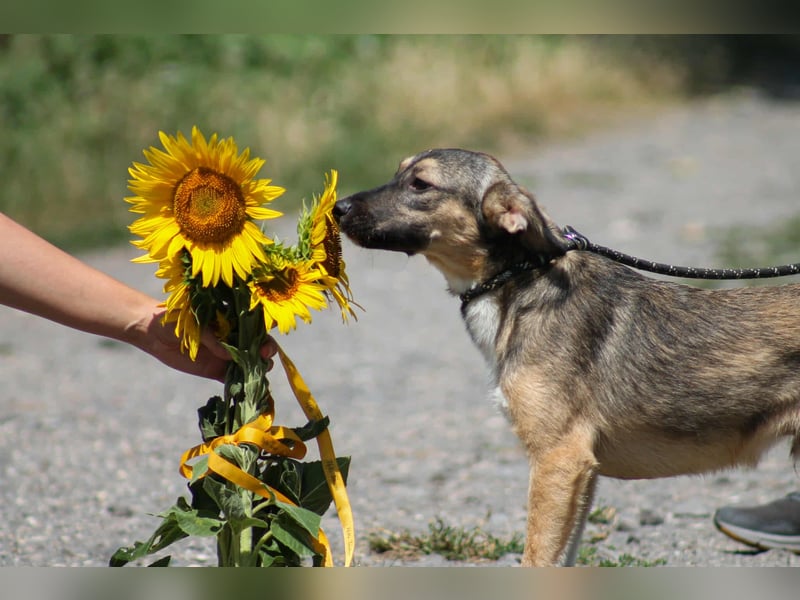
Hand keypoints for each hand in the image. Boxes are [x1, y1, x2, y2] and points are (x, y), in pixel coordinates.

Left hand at [139, 306, 278, 380]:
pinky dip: (241, 385)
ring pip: (250, 364)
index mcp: (233, 320)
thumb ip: (212, 338)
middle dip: (266, 352)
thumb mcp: (195, 323)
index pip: (256, 326)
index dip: (265, 333)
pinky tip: (247, 390)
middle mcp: (234, 338)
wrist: (154, 332)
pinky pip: (233, 379)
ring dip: (257, 370)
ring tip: (257, 374)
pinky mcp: (216, 371)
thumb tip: (229, 355)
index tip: (266, 342)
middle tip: (263, 357)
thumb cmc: (176, 318)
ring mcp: (226, 355)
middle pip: (258, 346)